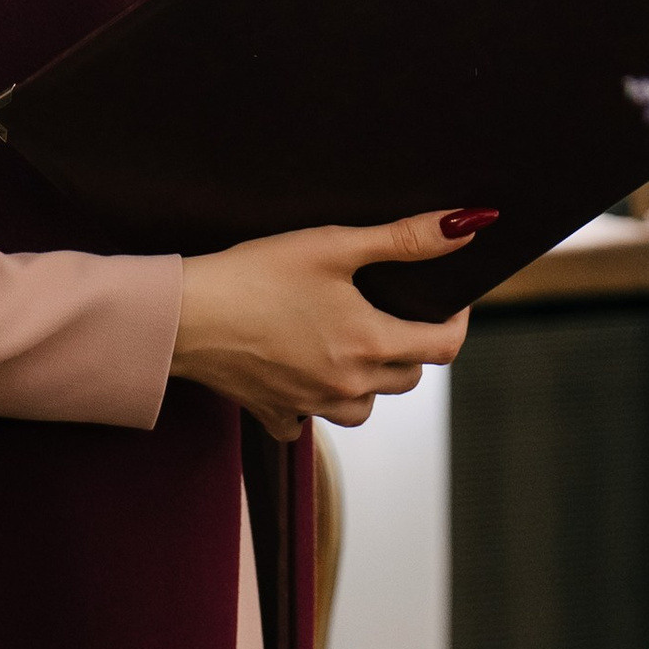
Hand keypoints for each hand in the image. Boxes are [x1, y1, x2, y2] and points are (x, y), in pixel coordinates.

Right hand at [170, 210, 489, 444]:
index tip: (448, 300)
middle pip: (407, 377)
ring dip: (369, 380)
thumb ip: (404, 238)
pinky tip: (301, 373)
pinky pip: (308, 422)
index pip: (443, 347)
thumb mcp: (334, 245)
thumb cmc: (255, 274)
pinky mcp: (273, 413)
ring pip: (364, 406)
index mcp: (369, 344)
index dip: (456, 322)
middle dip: (411, 346)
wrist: (182, 315)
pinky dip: (314, 403)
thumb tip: (466, 226)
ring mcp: (310, 405)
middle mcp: (347, 385)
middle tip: (393, 310)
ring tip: (349, 344)